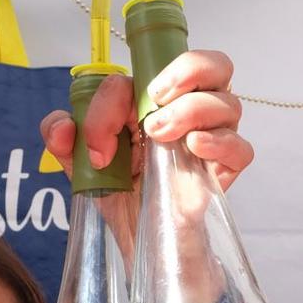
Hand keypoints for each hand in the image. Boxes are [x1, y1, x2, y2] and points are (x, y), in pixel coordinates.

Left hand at [39, 49, 253, 191]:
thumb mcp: (79, 161)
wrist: (137, 237)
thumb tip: (62, 127)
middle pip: (215, 65)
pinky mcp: (225, 171)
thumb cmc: (118, 191)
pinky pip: (241, 148)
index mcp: (158, 98)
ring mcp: (213, 138)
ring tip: (161, 136)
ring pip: (229, 102)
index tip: (98, 141)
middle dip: (188, 70)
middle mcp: (192, 109)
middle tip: (156, 99)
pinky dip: (220, 142)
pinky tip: (194, 148)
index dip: (120, 97)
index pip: (151, 70)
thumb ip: (62, 136)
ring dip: (192, 110)